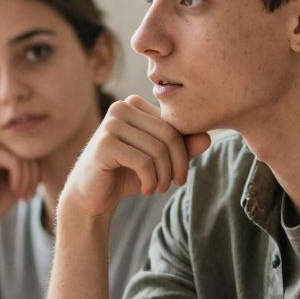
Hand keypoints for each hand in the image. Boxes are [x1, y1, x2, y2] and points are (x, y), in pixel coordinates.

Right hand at [0, 134, 40, 225]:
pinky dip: (19, 179)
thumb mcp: (26, 175)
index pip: (34, 145)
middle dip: (35, 174)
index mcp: (4, 138)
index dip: (40, 167)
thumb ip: (37, 159)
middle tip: (30, 195)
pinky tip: (14, 191)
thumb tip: (55, 147)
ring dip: (29, 179)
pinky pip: (15, 162)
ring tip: (24, 195)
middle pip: (30, 148)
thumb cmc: (4, 195)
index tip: (36, 187)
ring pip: (24, 155)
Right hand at [60, 96, 210, 218]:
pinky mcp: (104, 144)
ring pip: (157, 149)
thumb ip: (182, 148)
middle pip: (168, 134)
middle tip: (173, 185)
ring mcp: (110, 124)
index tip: (180, 175)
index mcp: (135, 104)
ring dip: (164, 176)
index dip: (184, 152)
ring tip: (158, 189)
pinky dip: (151, 181)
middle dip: (177, 165)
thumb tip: (207, 138)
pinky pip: (143, 162)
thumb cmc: (127, 173)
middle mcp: (122, 107)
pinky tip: (147, 190)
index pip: (173, 124)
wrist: (92, 194)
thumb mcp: (159, 160)